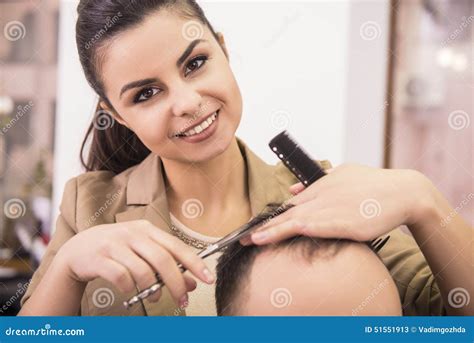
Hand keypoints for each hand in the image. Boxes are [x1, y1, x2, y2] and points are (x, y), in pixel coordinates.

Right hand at [57, 220, 213, 306]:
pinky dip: (129, 288)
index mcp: (147, 229)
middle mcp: (132, 233)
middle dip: (176, 283)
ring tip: (155, 297)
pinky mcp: (99, 258)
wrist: (78, 249)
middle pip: (163, 259)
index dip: (194, 263)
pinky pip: (121, 277)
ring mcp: (114, 244)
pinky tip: (130, 290)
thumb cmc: (117, 250)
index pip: (176, 246)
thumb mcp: (143, 252)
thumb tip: (192, 283)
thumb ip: (167, 264)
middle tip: (183, 299)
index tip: (208, 278)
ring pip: (142, 270)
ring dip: (152, 289)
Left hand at [241, 164, 431, 244]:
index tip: (255, 227)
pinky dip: (290, 231)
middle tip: (242, 237)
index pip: (289, 204)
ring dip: (271, 231)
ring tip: (251, 240)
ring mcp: (329, 209)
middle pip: (286, 212)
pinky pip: (310, 227)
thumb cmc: (374, 185)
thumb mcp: (343, 176)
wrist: (403, 192)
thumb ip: (316, 183)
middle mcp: (321, 196)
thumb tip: (293, 191)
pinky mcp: (341, 222)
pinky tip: (275, 236)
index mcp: (320, 187)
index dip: (271, 217)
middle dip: (263, 226)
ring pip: (293, 220)